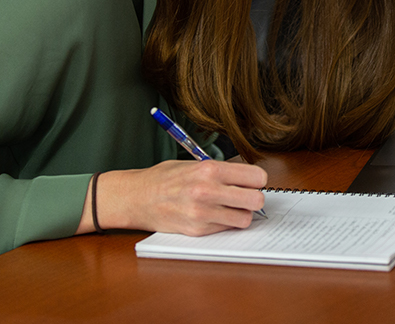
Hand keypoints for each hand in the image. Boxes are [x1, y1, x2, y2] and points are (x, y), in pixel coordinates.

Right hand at [78, 160, 267, 236]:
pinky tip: (214, 215)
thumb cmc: (164, 178)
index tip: (252, 181)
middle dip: (254, 198)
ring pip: (245, 219)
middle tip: (246, 196)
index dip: (257, 180)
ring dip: (242, 214)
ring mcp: (203, 214)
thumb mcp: (193, 163)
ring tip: (229, 207)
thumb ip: (220, 170)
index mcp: (209, 169)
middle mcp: (208, 191)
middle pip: (256, 199)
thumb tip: (248, 178)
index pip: (256, 177)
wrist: (137, 198)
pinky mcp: (198, 230)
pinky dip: (225, 223)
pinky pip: (227, 229)